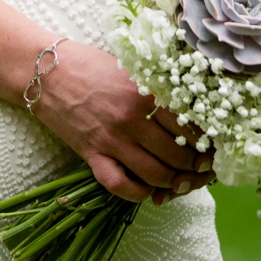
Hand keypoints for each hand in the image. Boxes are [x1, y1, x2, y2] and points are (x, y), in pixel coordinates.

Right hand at [25, 37, 210, 206]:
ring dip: (174, 183)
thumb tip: (189, 112)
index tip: (214, 147)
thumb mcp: (133, 70)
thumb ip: (158, 92)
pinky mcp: (91, 155)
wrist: (46, 72)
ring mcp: (111, 141)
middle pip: (178, 155)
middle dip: (197, 168)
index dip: (208, 142)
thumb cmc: (91, 66)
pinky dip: (139, 194)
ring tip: (182, 181)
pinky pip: (120, 185)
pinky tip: (148, 192)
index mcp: (146, 96)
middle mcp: (132, 121)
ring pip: (155, 174)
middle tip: (204, 170)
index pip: (191, 127)